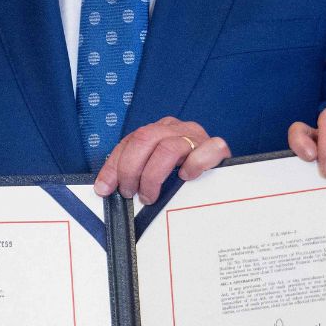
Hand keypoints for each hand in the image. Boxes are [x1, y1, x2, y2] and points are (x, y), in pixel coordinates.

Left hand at [92, 118, 228, 203]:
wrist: (221, 179)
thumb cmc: (184, 178)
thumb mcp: (154, 173)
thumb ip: (134, 175)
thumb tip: (104, 190)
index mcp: (158, 131)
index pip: (129, 141)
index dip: (113, 166)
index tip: (104, 188)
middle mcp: (176, 129)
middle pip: (145, 139)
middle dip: (130, 169)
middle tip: (129, 193)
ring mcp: (196, 136)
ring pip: (168, 148)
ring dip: (152, 176)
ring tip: (150, 196)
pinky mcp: (216, 148)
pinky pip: (205, 151)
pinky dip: (194, 165)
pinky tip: (186, 178)